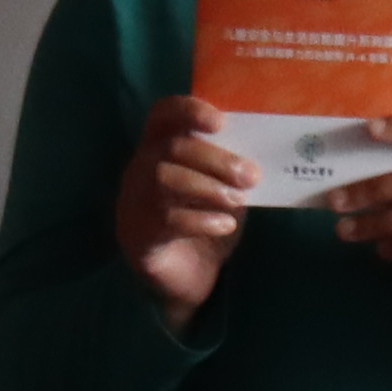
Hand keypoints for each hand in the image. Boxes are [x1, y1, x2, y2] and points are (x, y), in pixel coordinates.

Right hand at [114, 94, 260, 326]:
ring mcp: (134, 203)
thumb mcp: (221, 191)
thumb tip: (258, 161)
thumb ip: (230, 172)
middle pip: (171, 148)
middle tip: (251, 175)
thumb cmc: (205, 223)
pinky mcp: (138, 236)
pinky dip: (201, 219)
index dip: (188, 110)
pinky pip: (165, 219)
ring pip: (163, 179)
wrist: (186, 279)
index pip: (163, 115)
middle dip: (216, 159)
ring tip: (239, 201)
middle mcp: (139, 170)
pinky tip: (225, 225)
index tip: (220, 122)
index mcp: (159, 149)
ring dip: (208, 187)